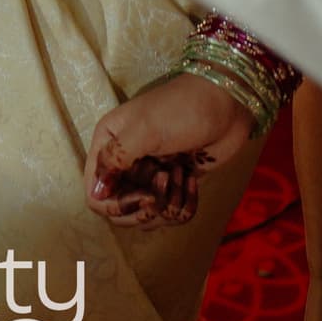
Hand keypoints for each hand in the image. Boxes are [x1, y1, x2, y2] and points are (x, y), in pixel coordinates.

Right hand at [88, 68, 259, 231]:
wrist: (226, 104)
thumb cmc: (182, 109)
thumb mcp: (144, 129)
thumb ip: (115, 160)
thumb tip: (95, 195)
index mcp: (109, 145)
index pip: (95, 193)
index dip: (116, 205)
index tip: (144, 196)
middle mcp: (126, 163)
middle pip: (121, 210)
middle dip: (145, 208)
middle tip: (166, 182)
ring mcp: (151, 175)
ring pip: (148, 216)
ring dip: (168, 204)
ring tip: (181, 174)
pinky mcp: (175, 184)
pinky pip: (172, 212)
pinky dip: (185, 204)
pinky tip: (192, 180)